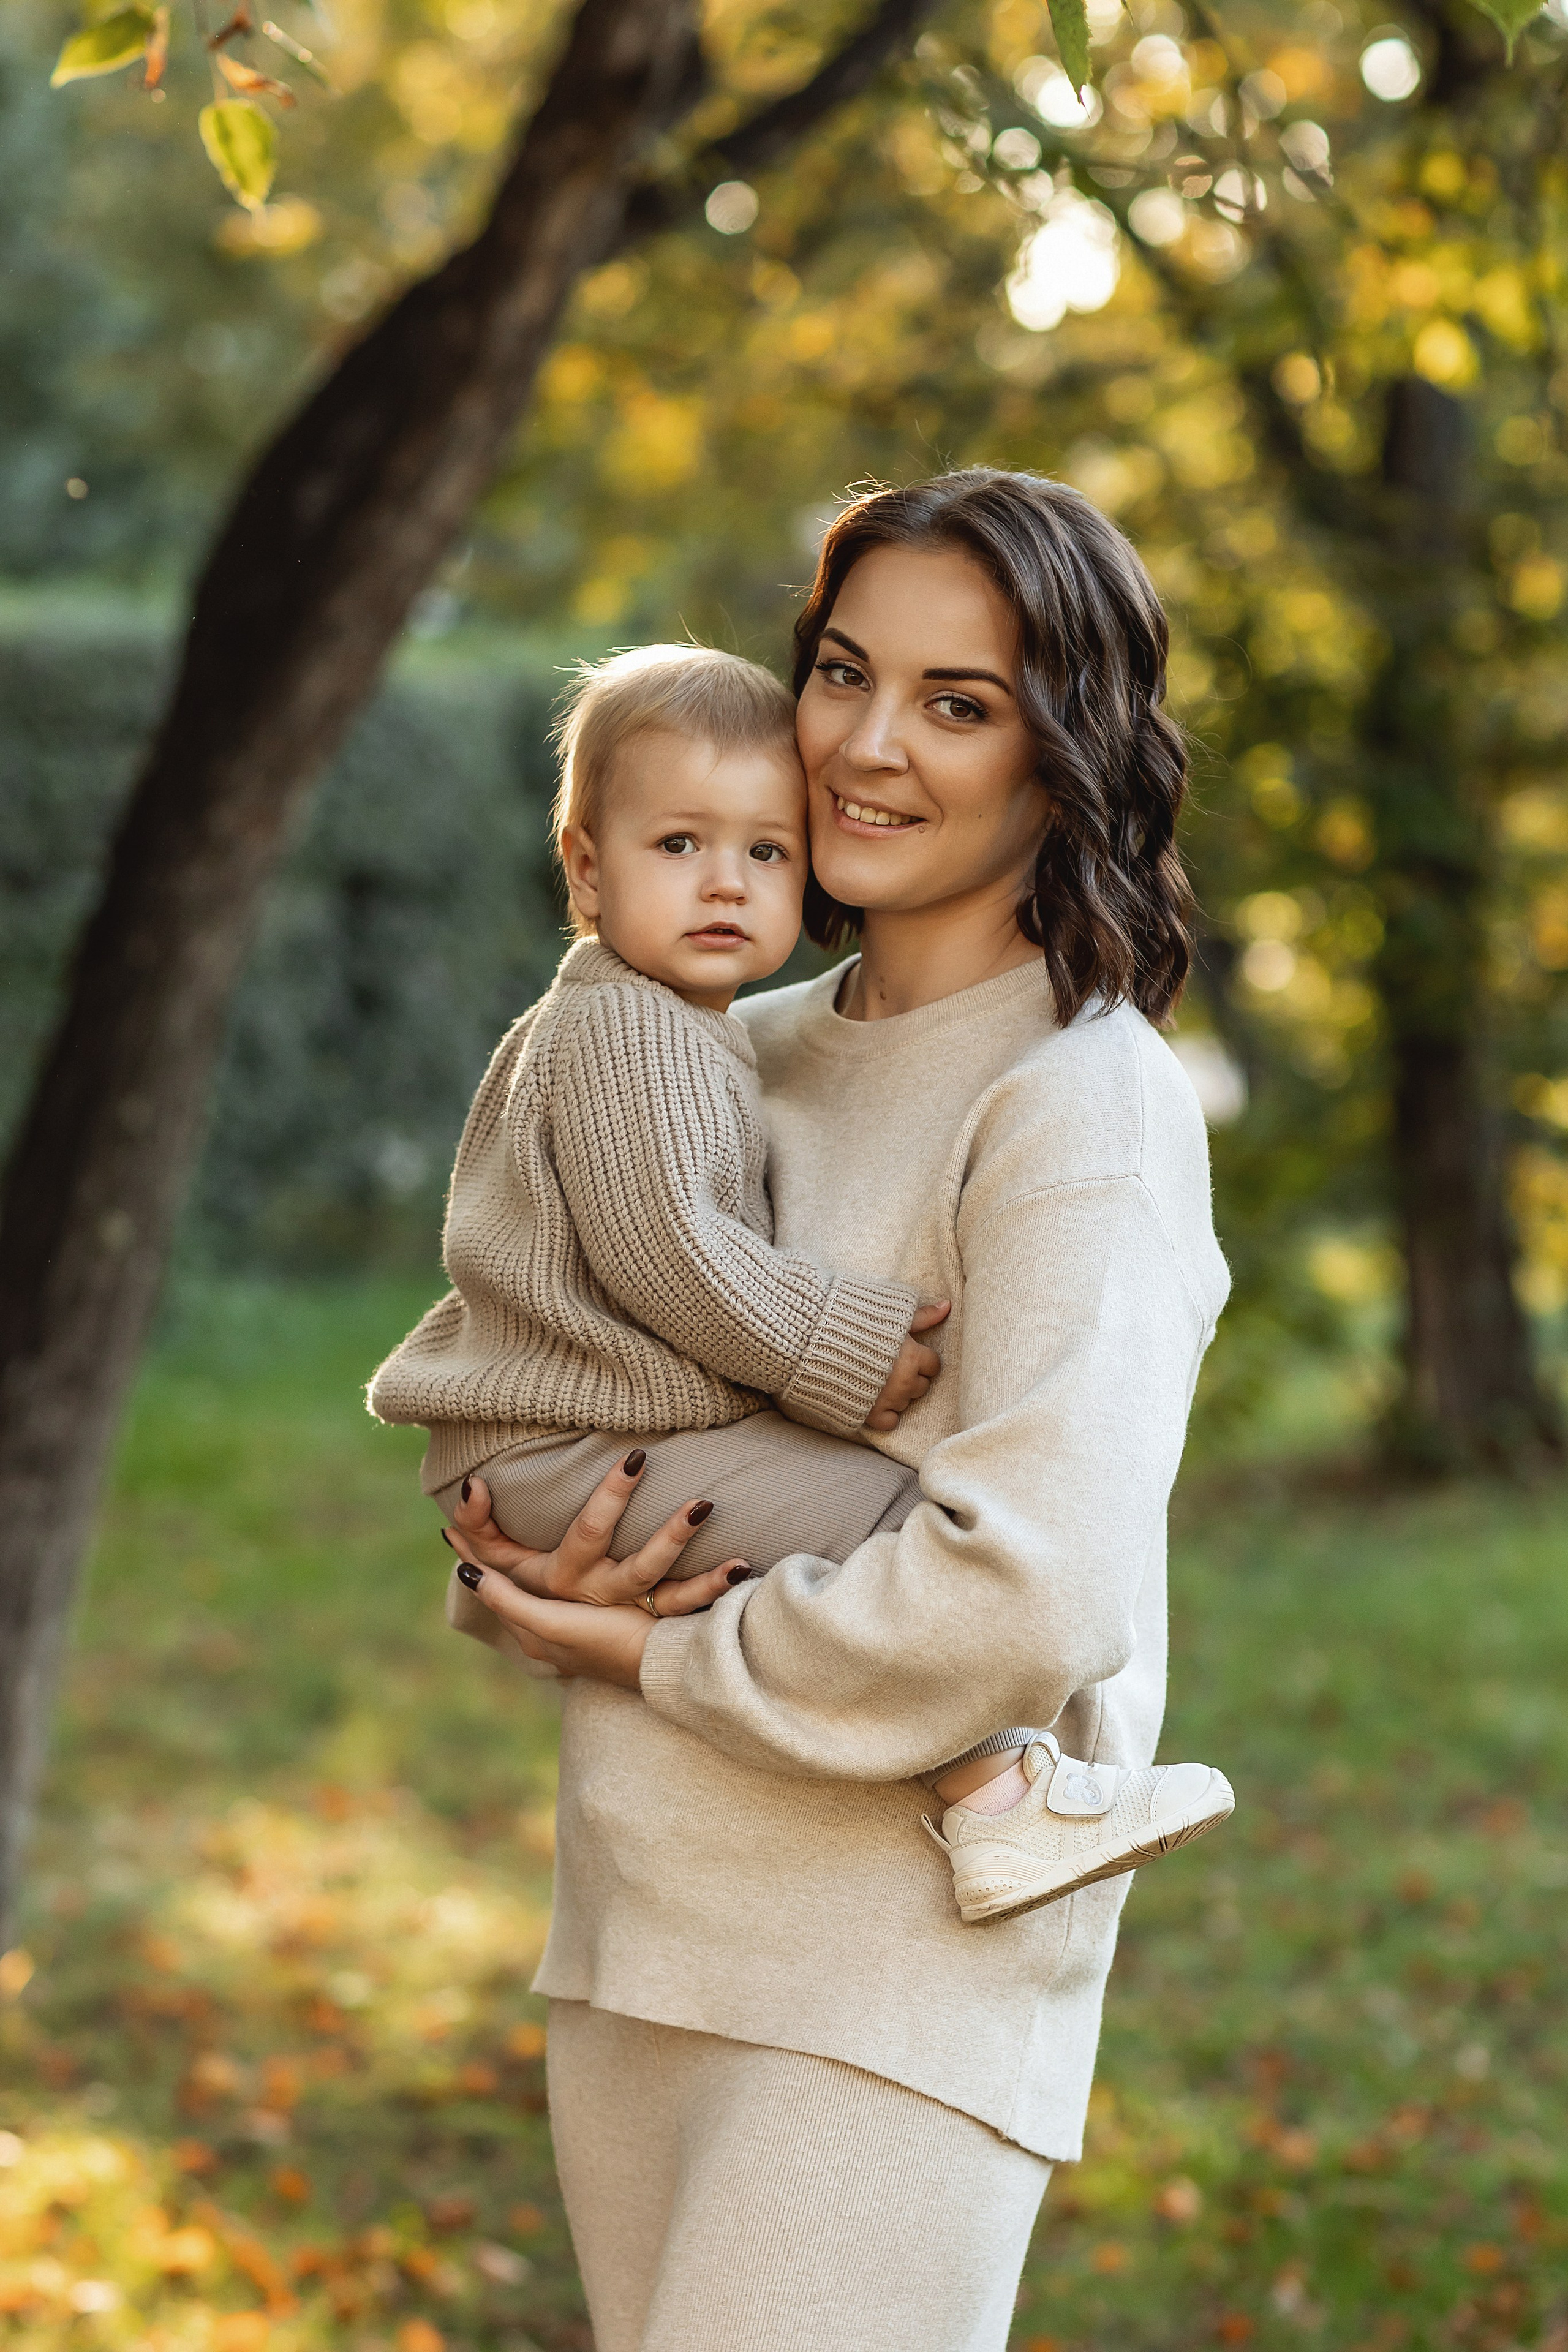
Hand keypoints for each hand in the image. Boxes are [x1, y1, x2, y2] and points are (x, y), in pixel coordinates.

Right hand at [443, 1454, 752, 1686]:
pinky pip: (686, 1612)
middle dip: (672, 1537)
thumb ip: (477, 1523)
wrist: (559, 1646)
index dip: (611, 1498)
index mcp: (563, 1575)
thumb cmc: (526, 1583)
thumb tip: (473, 1483)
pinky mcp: (651, 1625)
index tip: (636, 1459)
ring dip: (708, 1582)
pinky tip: (743, 1573)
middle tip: (703, 1503)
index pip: (589, 1531)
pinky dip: (714, 1595)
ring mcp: (628, 1615)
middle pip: (640, 1567)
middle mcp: (599, 1596)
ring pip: (671, 1597)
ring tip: (742, 1559)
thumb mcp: (496, 1556)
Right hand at [865, 1299, 949, 1432]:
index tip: (906, 1353)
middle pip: (921, 1386)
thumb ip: (923, 1315)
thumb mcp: (892, 1315)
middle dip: (911, 1377)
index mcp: (913, 1357)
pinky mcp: (870, 1414)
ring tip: (879, 1379)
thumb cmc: (856, 1323)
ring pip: (906, 1403)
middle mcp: (905, 1382)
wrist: (817, 1343)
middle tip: (891, 1365)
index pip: (934, 1365)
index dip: (921, 1358)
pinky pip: (890, 1422)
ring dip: (897, 1394)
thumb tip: (947, 1305)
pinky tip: (876, 1399)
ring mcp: (888, 1400)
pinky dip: (885, 1414)